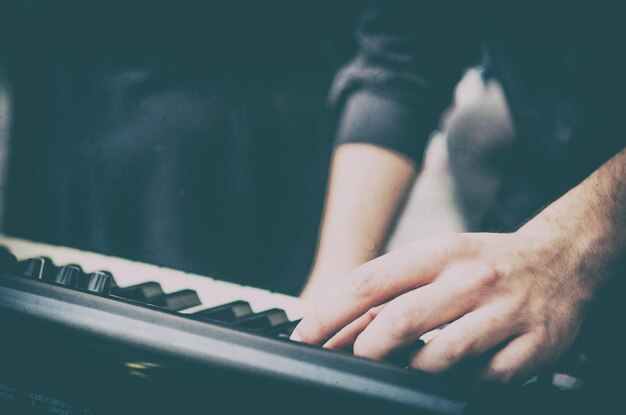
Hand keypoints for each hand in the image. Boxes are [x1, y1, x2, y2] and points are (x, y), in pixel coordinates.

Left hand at [291, 231, 595, 382]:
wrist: (562, 259)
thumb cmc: (485, 261)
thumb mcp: (438, 258)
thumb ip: (392, 289)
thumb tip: (340, 328)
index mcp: (439, 252)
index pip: (369, 282)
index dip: (329, 313)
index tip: (307, 335)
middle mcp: (470, 279)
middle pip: (398, 321)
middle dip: (363, 349)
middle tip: (354, 360)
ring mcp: (504, 313)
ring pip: (439, 357)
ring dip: (411, 369)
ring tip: (408, 365)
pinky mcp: (534, 344)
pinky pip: (484, 378)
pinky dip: (461, 382)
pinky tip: (456, 372)